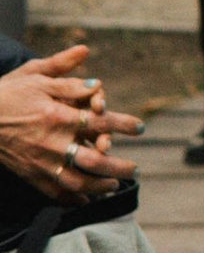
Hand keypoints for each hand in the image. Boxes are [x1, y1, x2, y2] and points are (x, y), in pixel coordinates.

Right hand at [0, 41, 140, 194]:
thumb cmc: (6, 93)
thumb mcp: (33, 74)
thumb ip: (63, 69)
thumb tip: (87, 53)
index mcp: (57, 114)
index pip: (100, 121)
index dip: (124, 124)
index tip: (141, 128)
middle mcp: (52, 141)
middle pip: (94, 160)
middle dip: (120, 166)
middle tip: (136, 170)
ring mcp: (40, 161)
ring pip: (77, 181)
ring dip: (100, 186)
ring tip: (115, 185)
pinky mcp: (29, 173)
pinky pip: (54, 191)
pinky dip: (73, 198)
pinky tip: (87, 199)